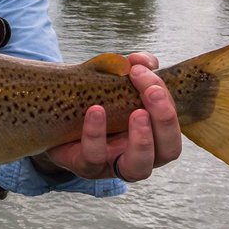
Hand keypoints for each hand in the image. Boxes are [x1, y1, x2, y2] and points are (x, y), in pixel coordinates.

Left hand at [43, 52, 181, 181]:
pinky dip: (96, 135)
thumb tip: (144, 60)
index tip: (146, 72)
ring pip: (139, 168)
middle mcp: (139, 155)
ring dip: (142, 140)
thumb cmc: (94, 101)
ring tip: (135, 112)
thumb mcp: (115, 80)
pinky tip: (95, 111)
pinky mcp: (86, 167)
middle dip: (164, 119)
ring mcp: (113, 165)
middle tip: (151, 92)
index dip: (168, 102)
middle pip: (168, 151)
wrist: (54, 120)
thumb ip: (134, 67)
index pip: (174, 128)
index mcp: (152, 136)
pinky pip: (94, 158)